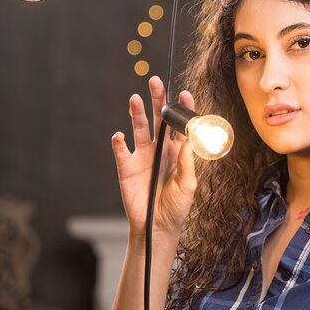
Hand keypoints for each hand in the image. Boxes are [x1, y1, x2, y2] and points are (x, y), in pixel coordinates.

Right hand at [111, 76, 196, 237]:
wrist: (157, 226)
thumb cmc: (177, 206)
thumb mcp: (188, 185)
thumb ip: (188, 162)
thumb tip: (190, 139)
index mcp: (177, 151)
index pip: (180, 125)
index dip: (182, 109)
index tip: (184, 94)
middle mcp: (159, 149)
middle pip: (158, 119)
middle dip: (157, 100)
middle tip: (156, 82)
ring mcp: (142, 156)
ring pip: (139, 128)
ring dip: (136, 113)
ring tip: (135, 98)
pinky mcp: (127, 167)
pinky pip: (121, 151)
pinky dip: (119, 142)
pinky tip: (120, 136)